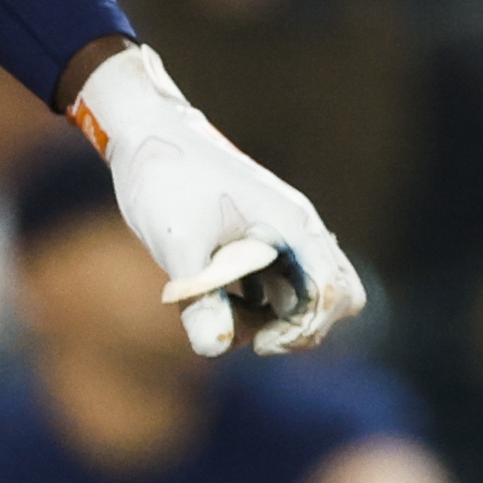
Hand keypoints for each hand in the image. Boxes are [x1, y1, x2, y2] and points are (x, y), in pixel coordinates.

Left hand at [73, 44, 363, 359]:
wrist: (145, 133)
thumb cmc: (164, 180)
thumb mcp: (178, 244)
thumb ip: (200, 298)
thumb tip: (214, 348)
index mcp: (293, 225)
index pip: (334, 294)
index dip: (303, 330)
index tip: (258, 344)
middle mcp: (297, 229)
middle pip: (337, 296)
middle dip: (302, 328)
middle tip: (253, 338)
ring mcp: (280, 233)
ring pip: (306, 293)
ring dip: (273, 317)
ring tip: (217, 309)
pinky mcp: (257, 239)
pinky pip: (277, 284)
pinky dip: (256, 303)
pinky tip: (214, 296)